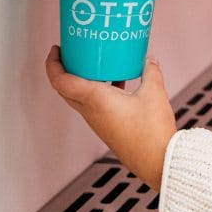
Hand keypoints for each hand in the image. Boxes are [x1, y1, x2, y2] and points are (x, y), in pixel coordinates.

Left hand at [45, 46, 176, 190]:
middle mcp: (91, 113)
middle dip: (64, 70)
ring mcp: (98, 123)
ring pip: (79, 99)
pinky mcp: (107, 130)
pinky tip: (116, 85)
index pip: (61, 81)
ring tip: (95, 66)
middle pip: (65, 90)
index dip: (53, 64)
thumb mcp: (154, 93)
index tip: (56, 50)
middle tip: (71, 55)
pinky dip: (96, 92)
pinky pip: (93, 107)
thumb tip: (150, 60)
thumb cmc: (152, 132)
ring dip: (80, 82)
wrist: (158, 162)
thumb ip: (151, 72)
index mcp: (95, 100)